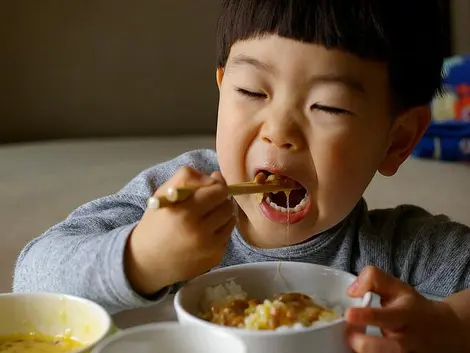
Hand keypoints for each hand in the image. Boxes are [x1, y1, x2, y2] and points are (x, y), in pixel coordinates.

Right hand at [125, 166, 235, 295]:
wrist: (146, 262)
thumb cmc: (155, 224)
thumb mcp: (163, 193)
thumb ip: (188, 177)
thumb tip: (216, 177)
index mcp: (185, 212)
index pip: (219, 191)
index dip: (216, 186)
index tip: (208, 188)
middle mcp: (200, 231)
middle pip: (227, 205)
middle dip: (220, 201)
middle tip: (207, 203)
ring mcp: (209, 247)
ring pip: (231, 220)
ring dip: (222, 216)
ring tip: (206, 218)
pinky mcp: (215, 258)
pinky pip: (227, 237)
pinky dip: (220, 232)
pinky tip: (204, 234)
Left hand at [346, 266, 464, 352]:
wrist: (446, 330)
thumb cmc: (413, 307)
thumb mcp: (397, 287)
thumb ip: (373, 279)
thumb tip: (351, 291)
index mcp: (404, 315)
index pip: (385, 316)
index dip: (365, 316)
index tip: (348, 314)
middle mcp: (406, 339)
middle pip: (385, 348)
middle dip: (363, 344)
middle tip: (349, 335)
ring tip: (354, 344)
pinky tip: (361, 351)